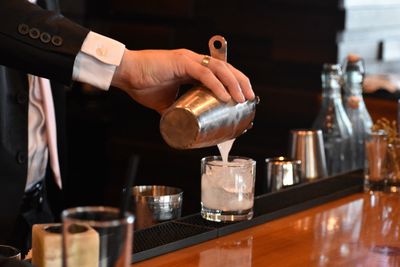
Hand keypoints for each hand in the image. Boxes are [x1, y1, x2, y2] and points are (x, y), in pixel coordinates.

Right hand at [111, 49, 254, 112]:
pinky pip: (204, 73)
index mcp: (192, 67)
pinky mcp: (181, 62)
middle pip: (226, 68)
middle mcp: (194, 60)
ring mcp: (188, 59)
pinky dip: (217, 84)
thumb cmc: (142, 84)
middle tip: (250, 98)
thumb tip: (181, 125)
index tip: (243, 98)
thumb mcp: (164, 103)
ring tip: (242, 98)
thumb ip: (175, 110)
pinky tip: (225, 95)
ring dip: (234, 83)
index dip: (234, 83)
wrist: (126, 74)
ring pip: (219, 69)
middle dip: (241, 82)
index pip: (220, 72)